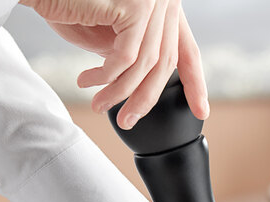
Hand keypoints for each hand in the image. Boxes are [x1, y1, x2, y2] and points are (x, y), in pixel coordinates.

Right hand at [20, 0, 208, 128]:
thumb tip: (140, 85)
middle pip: (165, 63)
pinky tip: (89, 81)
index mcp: (162, 8)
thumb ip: (130, 53)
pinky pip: (126, 57)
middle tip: (129, 121)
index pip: (187, 51)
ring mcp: (153, 1)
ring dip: (120, 93)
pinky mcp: (135, 5)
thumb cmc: (68, 2)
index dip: (195, 84)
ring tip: (100, 105)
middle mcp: (164, 2)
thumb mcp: (109, 32)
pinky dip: (107, 76)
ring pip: (145, 65)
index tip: (201, 112)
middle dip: (146, 99)